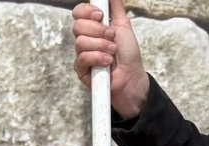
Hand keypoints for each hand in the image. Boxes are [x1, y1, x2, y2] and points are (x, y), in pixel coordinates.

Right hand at [72, 1, 149, 119]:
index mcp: (93, 26)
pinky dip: (97, 58)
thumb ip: (116, 8)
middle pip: (77, 26)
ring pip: (80, 42)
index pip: (78, 12)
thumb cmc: (128, 53)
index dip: (86, 11)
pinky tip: (107, 62)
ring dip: (100, 45)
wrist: (131, 76)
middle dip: (97, 30)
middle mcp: (85, 39)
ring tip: (112, 51)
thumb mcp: (124, 25)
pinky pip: (82, 58)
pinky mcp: (81, 70)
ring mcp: (82, 54)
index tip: (101, 15)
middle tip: (112, 36)